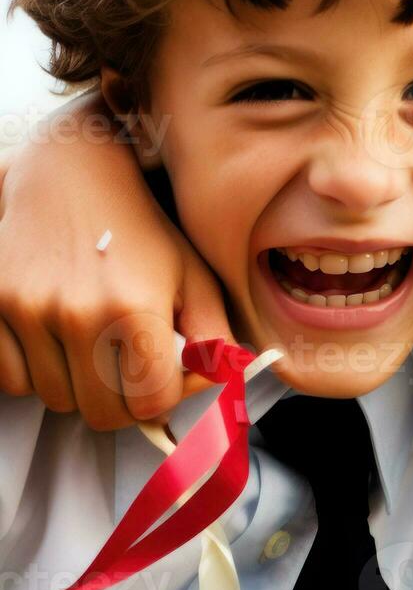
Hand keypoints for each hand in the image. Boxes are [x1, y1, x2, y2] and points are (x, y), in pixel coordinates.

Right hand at [0, 97, 231, 429]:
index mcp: (136, 308)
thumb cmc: (144, 231)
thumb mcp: (195, 277)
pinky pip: (12, 379)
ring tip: (95, 340)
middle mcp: (76, 313)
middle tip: (131, 365)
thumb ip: (213, 339)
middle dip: (124, 399)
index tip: (166, 373)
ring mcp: (26, 310)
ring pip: (55, 398)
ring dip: (78, 384)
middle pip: (101, 413)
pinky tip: (58, 335)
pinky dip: (36, 371)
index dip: (166, 397)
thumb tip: (214, 384)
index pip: (151, 403)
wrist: (74, 177)